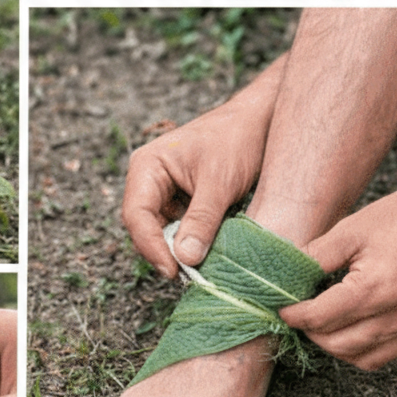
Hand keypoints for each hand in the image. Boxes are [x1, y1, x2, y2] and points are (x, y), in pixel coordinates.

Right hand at [121, 58, 284, 275]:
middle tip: (190, 275)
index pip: (136, 215)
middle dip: (165, 252)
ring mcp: (164, 194)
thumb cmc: (237, 138)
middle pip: (144, 228)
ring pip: (162, 233)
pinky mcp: (182, 204)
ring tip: (202, 268)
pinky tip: (208, 254)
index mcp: (147, 167)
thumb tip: (185, 258)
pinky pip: (180, 231)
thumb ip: (201, 220)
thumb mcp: (219, 181)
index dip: (151, 246)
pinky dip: (192, 244)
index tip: (173, 270)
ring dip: (179, 251)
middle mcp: (149, 181)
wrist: (259, 121)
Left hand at [280, 152, 396, 369]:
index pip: (320, 318)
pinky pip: (385, 356)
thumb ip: (315, 257)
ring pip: (359, 357)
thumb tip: (285, 277)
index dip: (294, 315)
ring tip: (322, 323)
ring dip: (333, 345)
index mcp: (376, 286)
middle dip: (311, 332)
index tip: (282, 308)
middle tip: (299, 314)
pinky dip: (360, 350)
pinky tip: (350, 329)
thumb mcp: (352, 229)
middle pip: (336, 343)